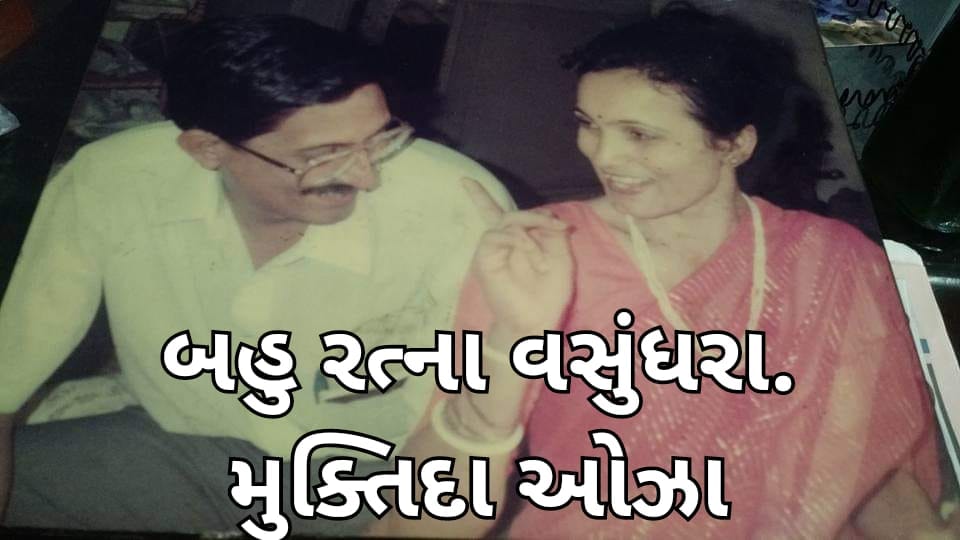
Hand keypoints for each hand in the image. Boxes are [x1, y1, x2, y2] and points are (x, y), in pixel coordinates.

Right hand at [462, 178, 573, 343]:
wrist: (537, 320)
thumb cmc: (549, 294)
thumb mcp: (561, 258)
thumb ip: (552, 233)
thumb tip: (545, 214)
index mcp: (519, 241)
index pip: (498, 213)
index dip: (484, 198)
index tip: (509, 201)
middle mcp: (503, 243)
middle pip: (510, 214)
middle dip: (537, 216)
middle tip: (559, 227)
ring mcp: (492, 251)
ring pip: (505, 221)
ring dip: (528, 231)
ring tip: (542, 257)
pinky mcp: (485, 260)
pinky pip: (495, 236)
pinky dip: (515, 238)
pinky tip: (527, 249)